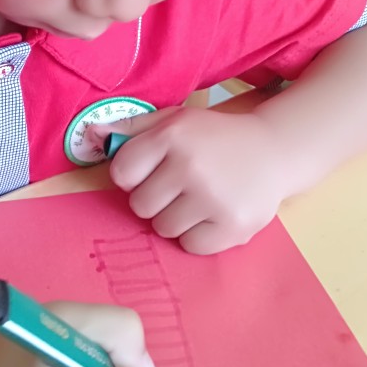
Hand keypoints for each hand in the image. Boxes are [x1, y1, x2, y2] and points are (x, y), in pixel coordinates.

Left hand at [99, 107, 289, 253]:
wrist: (275, 151)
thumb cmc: (215, 137)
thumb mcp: (175, 120)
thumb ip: (132, 128)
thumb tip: (91, 134)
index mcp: (172, 135)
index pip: (122, 173)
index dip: (133, 175)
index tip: (152, 171)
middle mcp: (191, 166)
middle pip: (140, 206)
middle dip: (155, 199)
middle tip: (180, 186)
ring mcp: (213, 199)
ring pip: (164, 228)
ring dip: (176, 218)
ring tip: (199, 198)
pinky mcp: (233, 227)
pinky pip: (190, 246)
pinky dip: (198, 236)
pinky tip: (213, 214)